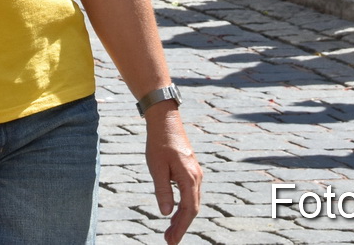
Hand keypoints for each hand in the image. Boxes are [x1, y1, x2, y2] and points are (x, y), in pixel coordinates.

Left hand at [144, 109, 201, 244]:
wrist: (165, 120)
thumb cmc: (159, 142)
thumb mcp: (157, 168)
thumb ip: (162, 191)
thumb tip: (165, 213)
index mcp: (189, 178)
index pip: (188, 210)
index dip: (181, 227)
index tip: (172, 241)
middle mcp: (196, 177)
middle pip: (192, 208)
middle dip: (181, 226)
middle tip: (169, 240)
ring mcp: (195, 173)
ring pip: (192, 201)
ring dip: (182, 217)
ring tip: (170, 231)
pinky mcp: (190, 169)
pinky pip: (190, 193)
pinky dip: (183, 206)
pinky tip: (174, 212)